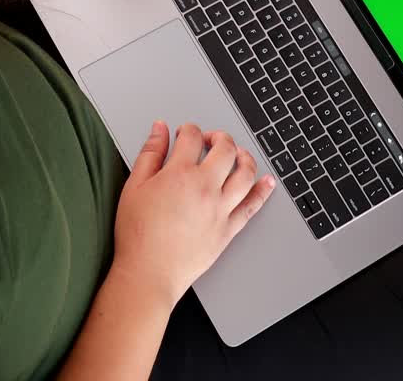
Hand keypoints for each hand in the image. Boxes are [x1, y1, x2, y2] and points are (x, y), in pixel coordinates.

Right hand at [110, 121, 276, 309]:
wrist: (149, 272)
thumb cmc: (138, 234)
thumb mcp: (134, 187)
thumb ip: (149, 154)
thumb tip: (159, 129)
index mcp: (180, 174)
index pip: (192, 137)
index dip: (188, 129)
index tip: (184, 133)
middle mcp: (205, 188)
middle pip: (225, 149)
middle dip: (219, 137)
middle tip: (211, 140)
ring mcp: (220, 209)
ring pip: (245, 173)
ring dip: (245, 157)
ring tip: (238, 155)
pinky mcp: (229, 229)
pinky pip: (252, 206)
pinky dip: (263, 191)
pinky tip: (268, 182)